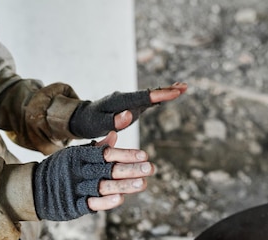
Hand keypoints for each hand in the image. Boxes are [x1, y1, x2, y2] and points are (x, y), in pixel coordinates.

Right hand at [32, 130, 154, 220]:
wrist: (32, 188)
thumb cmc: (61, 169)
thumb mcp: (75, 154)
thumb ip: (96, 147)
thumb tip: (115, 134)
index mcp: (81, 156)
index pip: (106, 153)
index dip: (126, 154)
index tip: (145, 154)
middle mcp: (79, 171)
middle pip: (108, 169)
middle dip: (131, 169)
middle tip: (151, 168)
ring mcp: (76, 188)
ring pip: (102, 186)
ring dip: (123, 186)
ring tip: (142, 184)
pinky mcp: (73, 205)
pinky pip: (90, 203)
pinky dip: (105, 202)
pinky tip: (120, 199)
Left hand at [69, 82, 187, 137]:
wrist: (83, 118)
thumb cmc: (90, 122)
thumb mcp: (99, 124)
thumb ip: (114, 121)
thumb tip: (129, 114)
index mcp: (119, 100)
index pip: (142, 97)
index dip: (158, 95)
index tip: (173, 92)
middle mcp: (126, 98)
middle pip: (149, 93)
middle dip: (166, 90)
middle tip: (184, 87)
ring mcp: (130, 101)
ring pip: (150, 95)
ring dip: (166, 91)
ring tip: (183, 88)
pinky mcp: (132, 106)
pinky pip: (148, 101)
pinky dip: (160, 97)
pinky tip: (170, 95)